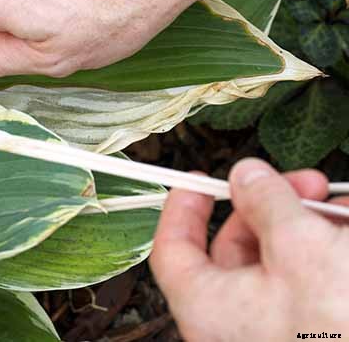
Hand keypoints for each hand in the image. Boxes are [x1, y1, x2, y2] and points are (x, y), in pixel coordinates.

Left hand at [150, 158, 348, 340]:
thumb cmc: (340, 327)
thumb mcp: (299, 245)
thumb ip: (266, 203)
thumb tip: (247, 178)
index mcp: (207, 308)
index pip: (173, 251)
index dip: (183, 209)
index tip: (198, 183)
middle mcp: (233, 324)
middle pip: (234, 249)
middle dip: (267, 208)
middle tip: (294, 184)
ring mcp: (272, 330)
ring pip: (277, 261)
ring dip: (304, 224)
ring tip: (334, 204)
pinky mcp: (310, 330)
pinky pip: (307, 281)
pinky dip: (323, 248)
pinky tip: (344, 224)